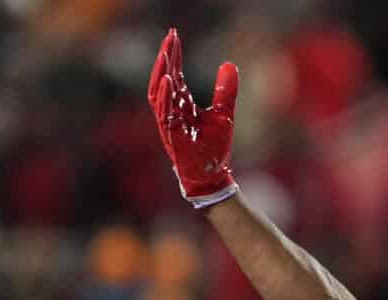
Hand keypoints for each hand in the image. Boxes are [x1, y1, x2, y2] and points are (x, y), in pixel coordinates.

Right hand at [148, 28, 239, 207]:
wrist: (213, 176)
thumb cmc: (215, 148)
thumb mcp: (224, 113)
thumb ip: (224, 90)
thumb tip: (229, 64)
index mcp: (181, 104)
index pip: (174, 74)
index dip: (174, 55)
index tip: (174, 35)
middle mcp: (172, 111)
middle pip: (164, 79)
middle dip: (166, 58)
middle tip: (170, 37)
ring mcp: (169, 123)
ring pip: (158, 93)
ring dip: (161, 73)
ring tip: (165, 53)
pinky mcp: (171, 135)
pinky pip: (164, 113)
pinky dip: (166, 96)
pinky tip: (169, 80)